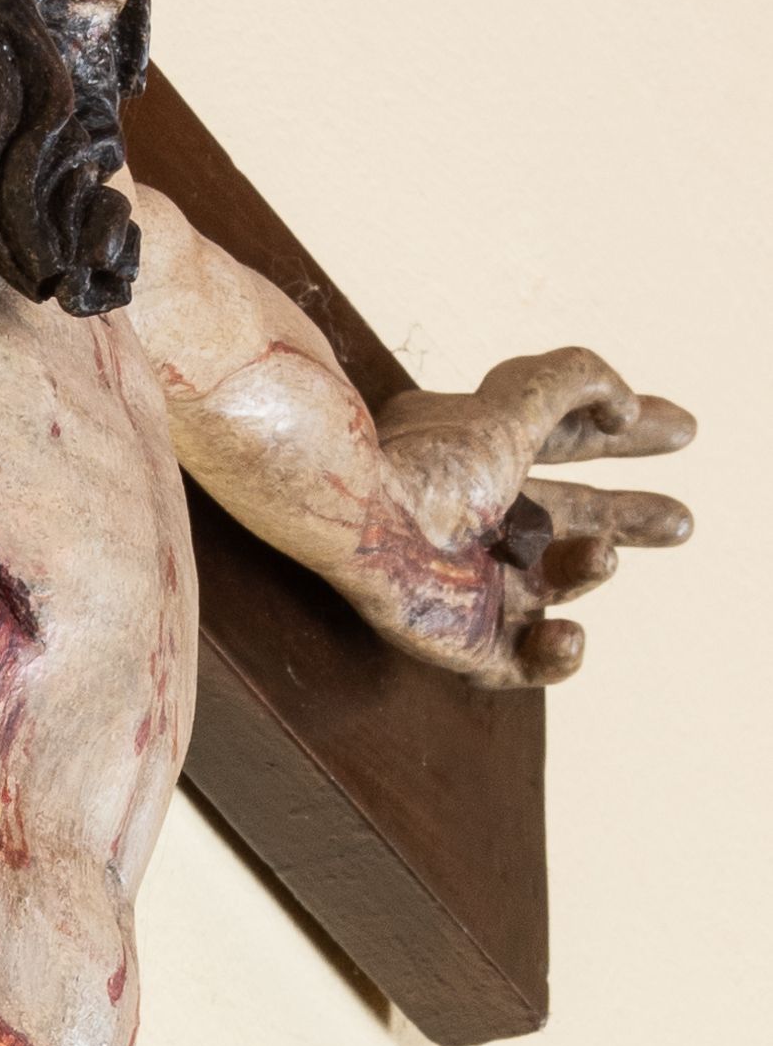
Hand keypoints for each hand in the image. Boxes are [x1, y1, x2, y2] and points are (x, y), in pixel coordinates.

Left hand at [372, 344, 693, 687]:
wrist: (360, 520)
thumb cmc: (428, 460)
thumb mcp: (513, 403)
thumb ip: (575, 382)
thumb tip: (623, 404)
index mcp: (486, 456)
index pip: (568, 441)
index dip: (628, 434)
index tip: (685, 429)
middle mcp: (477, 517)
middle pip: (571, 518)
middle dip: (630, 518)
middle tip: (682, 522)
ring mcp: (468, 579)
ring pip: (553, 583)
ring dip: (590, 569)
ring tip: (601, 553)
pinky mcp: (457, 640)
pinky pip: (520, 664)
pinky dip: (556, 656)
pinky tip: (568, 632)